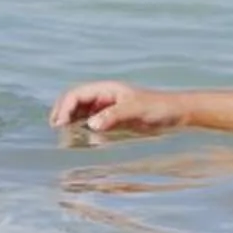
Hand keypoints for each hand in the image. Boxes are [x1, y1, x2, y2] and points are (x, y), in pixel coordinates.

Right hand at [48, 81, 178, 135]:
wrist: (177, 115)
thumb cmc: (159, 108)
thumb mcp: (137, 110)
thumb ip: (114, 115)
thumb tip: (91, 124)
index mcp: (106, 89)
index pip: (76, 94)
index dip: (64, 108)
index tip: (60, 125)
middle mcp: (102, 98)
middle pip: (73, 103)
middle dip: (61, 114)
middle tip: (55, 132)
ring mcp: (106, 110)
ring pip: (78, 114)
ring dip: (68, 124)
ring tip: (62, 138)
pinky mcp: (111, 122)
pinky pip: (89, 125)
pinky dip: (79, 132)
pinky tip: (78, 143)